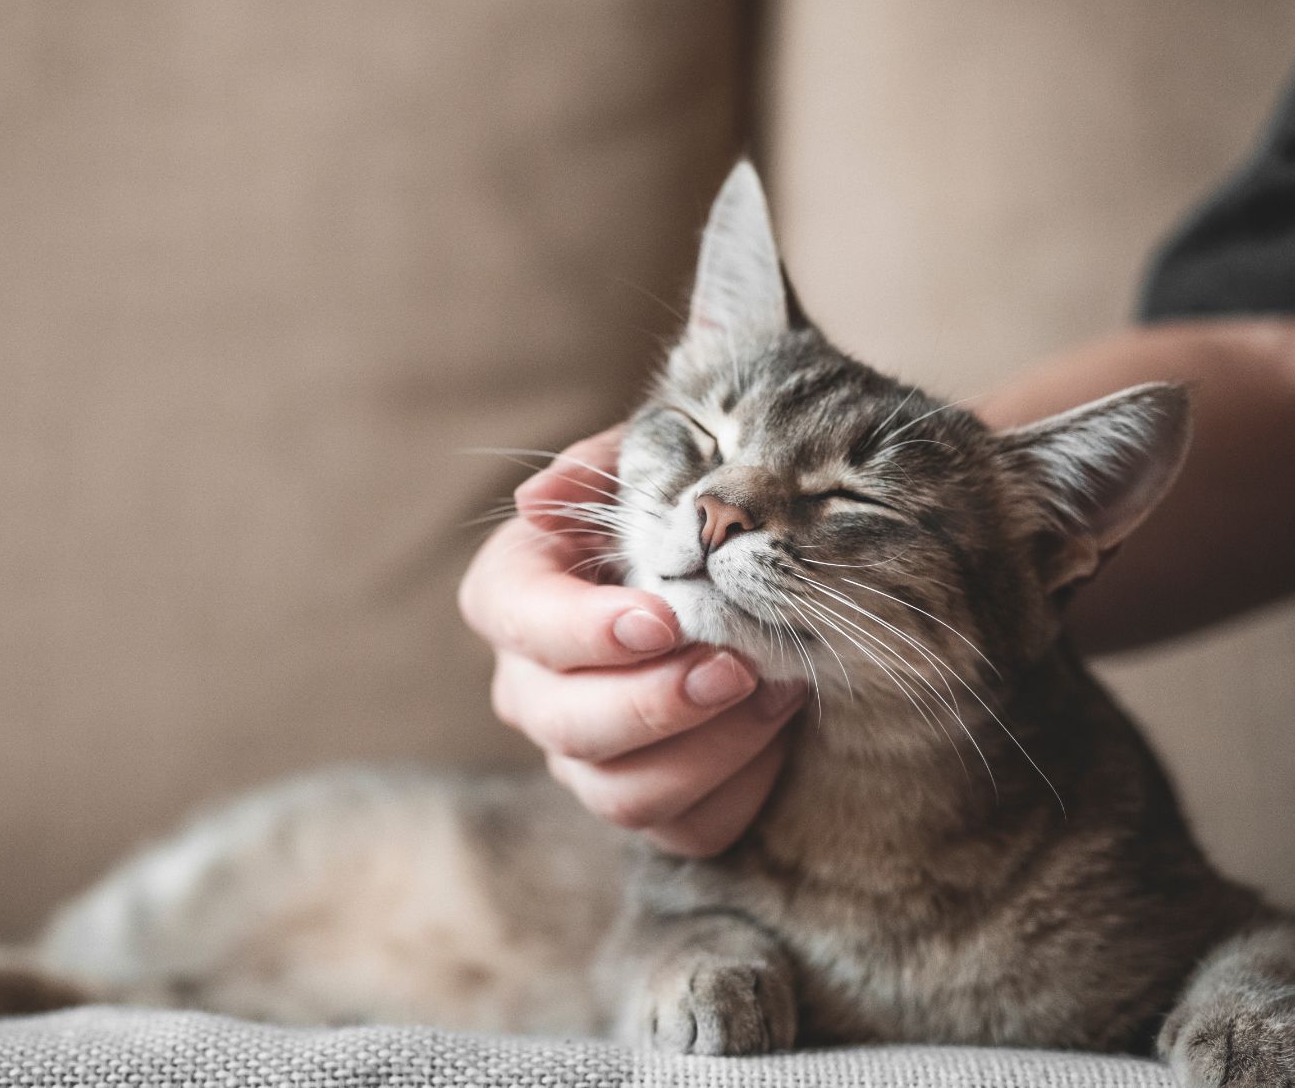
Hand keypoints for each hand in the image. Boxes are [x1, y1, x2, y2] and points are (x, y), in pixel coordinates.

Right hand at [459, 426, 806, 856]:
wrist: (743, 571)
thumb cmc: (676, 509)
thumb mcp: (643, 465)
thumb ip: (597, 466)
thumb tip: (534, 501)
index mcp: (514, 594)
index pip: (515, 620)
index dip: (580, 630)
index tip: (661, 619)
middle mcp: (531, 686)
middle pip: (564, 723)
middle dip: (655, 702)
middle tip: (736, 667)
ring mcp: (582, 757)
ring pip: (620, 793)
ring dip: (707, 750)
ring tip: (776, 692)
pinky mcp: (645, 803)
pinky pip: (684, 829)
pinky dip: (739, 788)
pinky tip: (779, 733)